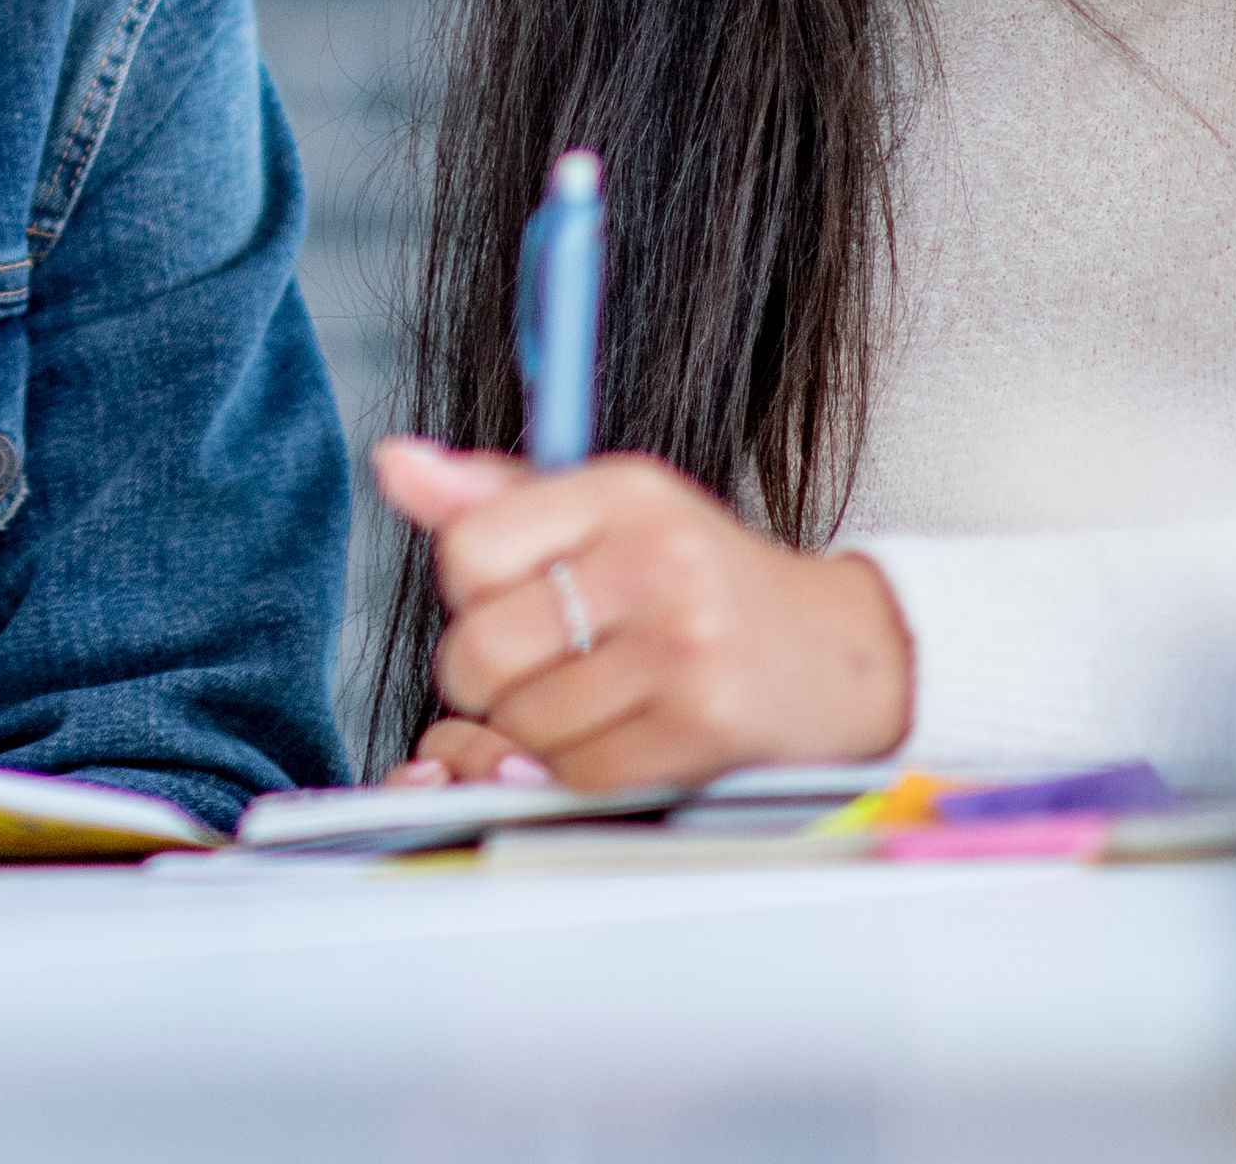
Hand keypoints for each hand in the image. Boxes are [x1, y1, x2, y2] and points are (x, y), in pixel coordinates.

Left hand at [367, 434, 912, 790]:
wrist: (840, 653)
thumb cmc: (702, 581)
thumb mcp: (607, 512)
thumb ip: (493, 495)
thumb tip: (394, 462)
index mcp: (622, 491)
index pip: (468, 549)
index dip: (463, 593)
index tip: (501, 600)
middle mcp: (654, 560)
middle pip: (480, 648)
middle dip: (482, 677)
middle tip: (529, 668)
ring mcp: (685, 646)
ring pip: (523, 721)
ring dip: (529, 732)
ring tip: (579, 699)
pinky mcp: (706, 725)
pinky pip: (578, 773)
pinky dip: (573, 770)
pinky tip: (610, 736)